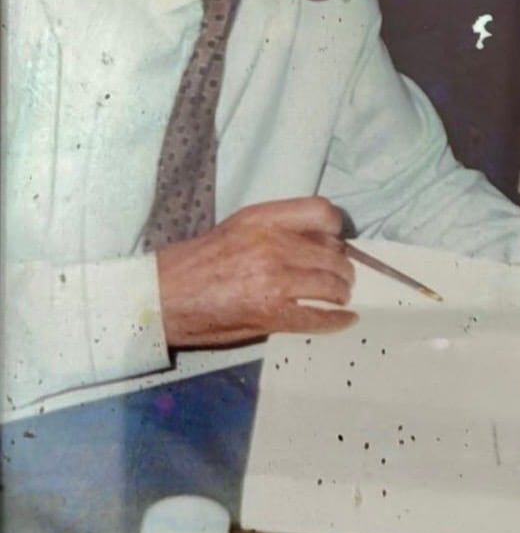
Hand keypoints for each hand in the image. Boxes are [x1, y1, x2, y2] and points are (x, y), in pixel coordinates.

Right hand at [156, 196, 357, 346]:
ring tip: (338, 296)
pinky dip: (336, 320)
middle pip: (334, 254)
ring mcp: (274, 280)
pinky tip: (344, 320)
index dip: (335, 230)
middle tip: (339, 278)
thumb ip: (277, 230)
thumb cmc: (196, 262)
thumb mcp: (238, 229)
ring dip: (340, 293)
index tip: (334, 242)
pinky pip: (318, 317)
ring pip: (331, 285)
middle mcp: (273, 245)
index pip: (322, 212)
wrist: (161, 298)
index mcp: (263, 219)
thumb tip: (320, 243)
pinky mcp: (271, 313)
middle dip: (342, 268)